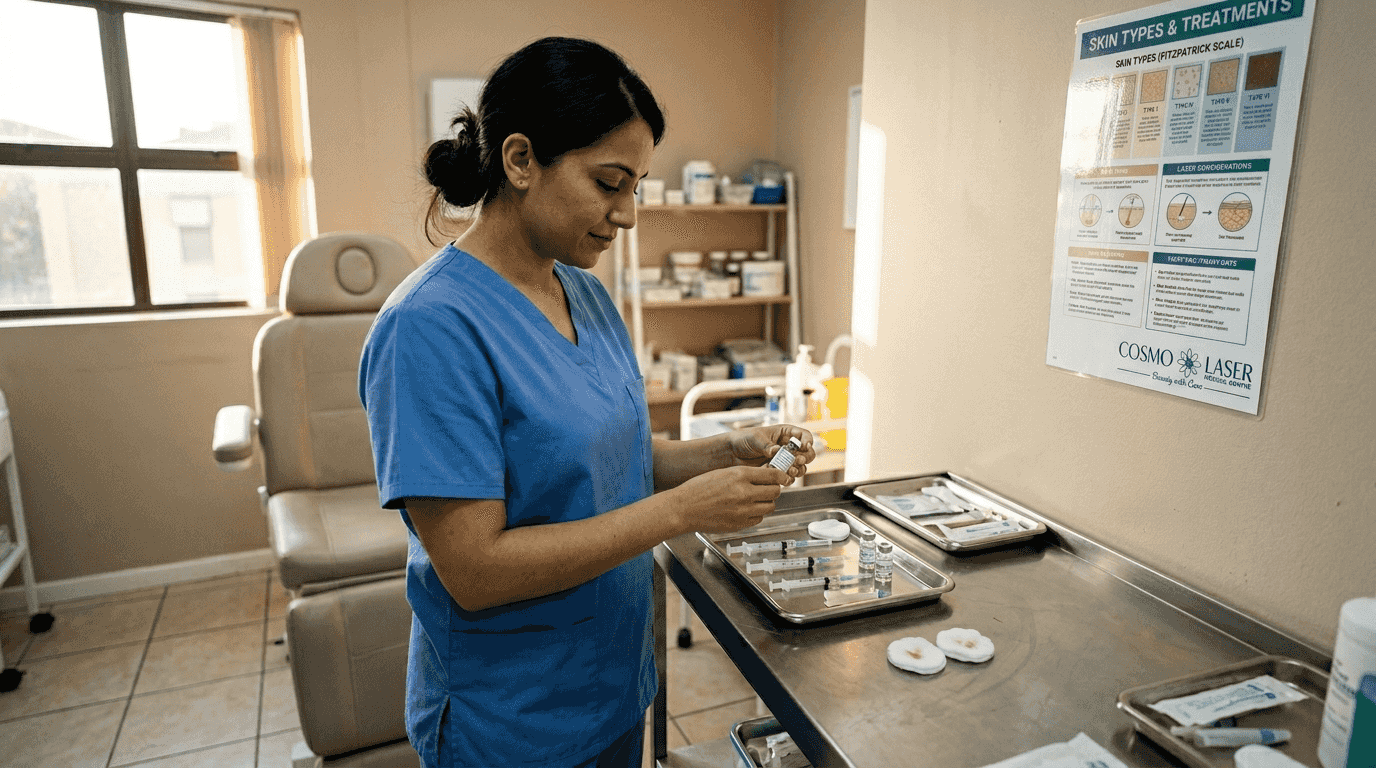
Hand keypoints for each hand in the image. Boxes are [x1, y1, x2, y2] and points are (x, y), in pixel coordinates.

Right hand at [672, 464, 790, 532]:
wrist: (684, 508)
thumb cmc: (699, 489)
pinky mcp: (740, 524)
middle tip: (767, 488)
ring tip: (755, 500)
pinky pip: (758, 519)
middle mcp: (745, 493)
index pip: (773, 475)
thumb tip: (765, 477)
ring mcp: (743, 511)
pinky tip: (745, 510)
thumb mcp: (723, 472)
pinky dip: (756, 514)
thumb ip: (745, 475)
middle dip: (773, 489)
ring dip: (765, 503)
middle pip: (775, 492)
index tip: (781, 477)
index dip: (780, 476)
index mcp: (740, 475)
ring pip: (769, 507)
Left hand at [726, 425, 815, 485]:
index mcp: (784, 433)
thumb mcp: (755, 439)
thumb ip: (767, 445)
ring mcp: (784, 460)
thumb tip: (776, 450)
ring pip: (801, 467)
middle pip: (807, 453)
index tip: (805, 446)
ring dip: (799, 469)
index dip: (808, 441)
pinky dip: (789, 478)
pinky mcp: (778, 472)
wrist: (731, 454)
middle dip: (805, 457)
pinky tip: (784, 477)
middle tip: (798, 460)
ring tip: (791, 470)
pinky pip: (789, 477)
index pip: (804, 435)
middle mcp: (787, 447)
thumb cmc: (743, 440)